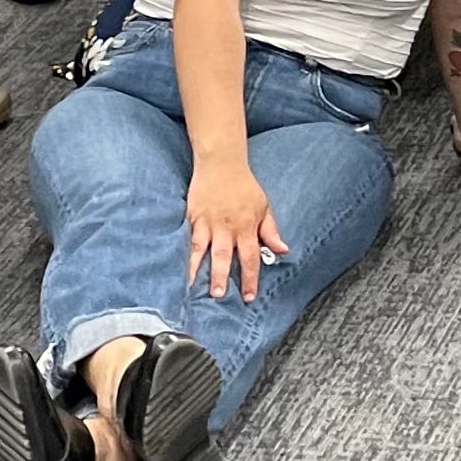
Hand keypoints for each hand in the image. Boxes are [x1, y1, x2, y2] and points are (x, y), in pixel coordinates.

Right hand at [186, 159, 289, 299]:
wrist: (221, 163)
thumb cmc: (244, 187)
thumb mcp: (264, 207)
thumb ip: (271, 231)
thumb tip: (283, 250)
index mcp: (247, 226)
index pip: (250, 256)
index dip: (250, 278)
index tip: (248, 297)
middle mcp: (227, 226)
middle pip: (224, 255)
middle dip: (221, 276)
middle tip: (218, 295)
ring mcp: (207, 222)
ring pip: (202, 249)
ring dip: (197, 269)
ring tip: (193, 288)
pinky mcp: (192, 217)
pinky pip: (187, 239)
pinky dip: (183, 254)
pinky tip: (178, 269)